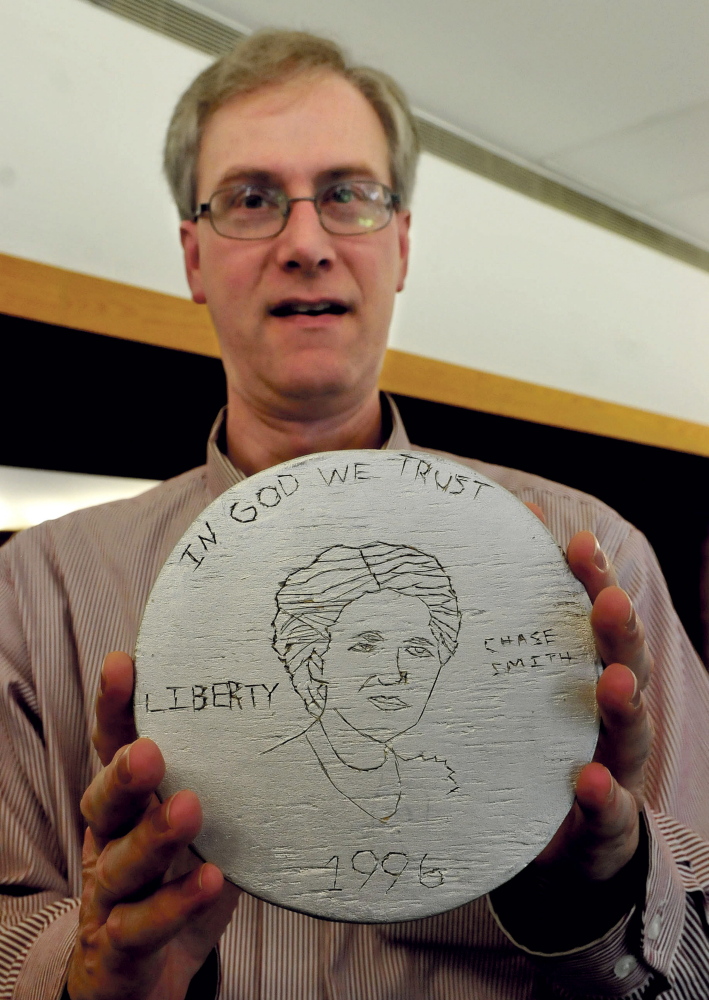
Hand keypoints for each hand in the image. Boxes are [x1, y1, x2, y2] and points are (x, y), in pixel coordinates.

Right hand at [67, 652, 239, 999]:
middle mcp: (108, 845)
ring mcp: (108, 900)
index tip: (124, 664)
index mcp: (125, 808)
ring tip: (189, 807)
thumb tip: (290, 728)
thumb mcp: (201, 832)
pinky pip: (143, 926)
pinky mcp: (119, 949)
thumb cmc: (174, 888)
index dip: (115, 709)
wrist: (140, 982)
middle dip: (124, 774)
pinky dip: (176, 904)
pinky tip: (211, 881)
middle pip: (104, 802)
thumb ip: (228, 792)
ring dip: (153, 836)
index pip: (112, 749)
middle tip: (151, 752)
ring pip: (120, 865)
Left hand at [537, 529, 652, 880]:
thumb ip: (518, 615)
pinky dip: (604, 800)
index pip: (598, 620)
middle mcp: (610, 718)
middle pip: (628, 665)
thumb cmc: (536, 747)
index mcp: (589, 675)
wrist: (558, 843)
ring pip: (631, 735)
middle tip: (607, 600)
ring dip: (624, 706)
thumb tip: (513, 524)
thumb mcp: (525, 683)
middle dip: (619, 631)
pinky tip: (591, 785)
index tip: (579, 543)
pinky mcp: (604, 827)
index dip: (594, 580)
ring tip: (614, 682)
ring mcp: (614, 771)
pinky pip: (610, 814)